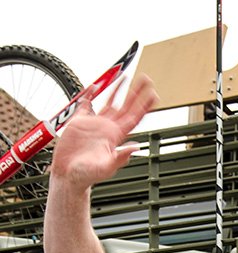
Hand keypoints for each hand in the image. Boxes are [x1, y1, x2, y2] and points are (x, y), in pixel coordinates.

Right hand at [50, 75, 157, 189]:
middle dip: (136, 92)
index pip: (134, 117)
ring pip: (110, 102)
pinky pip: (86, 104)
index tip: (153, 95)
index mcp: (116, 137)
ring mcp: (95, 124)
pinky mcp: (79, 122)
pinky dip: (90, 94)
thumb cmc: (87, 176)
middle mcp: (108, 128)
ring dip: (117, 90)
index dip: (144, 106)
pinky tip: (94, 86)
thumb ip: (120, 158)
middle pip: (126, 106)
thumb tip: (135, 148)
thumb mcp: (106, 168)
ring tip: (124, 77)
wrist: (68, 176)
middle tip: (146, 79)